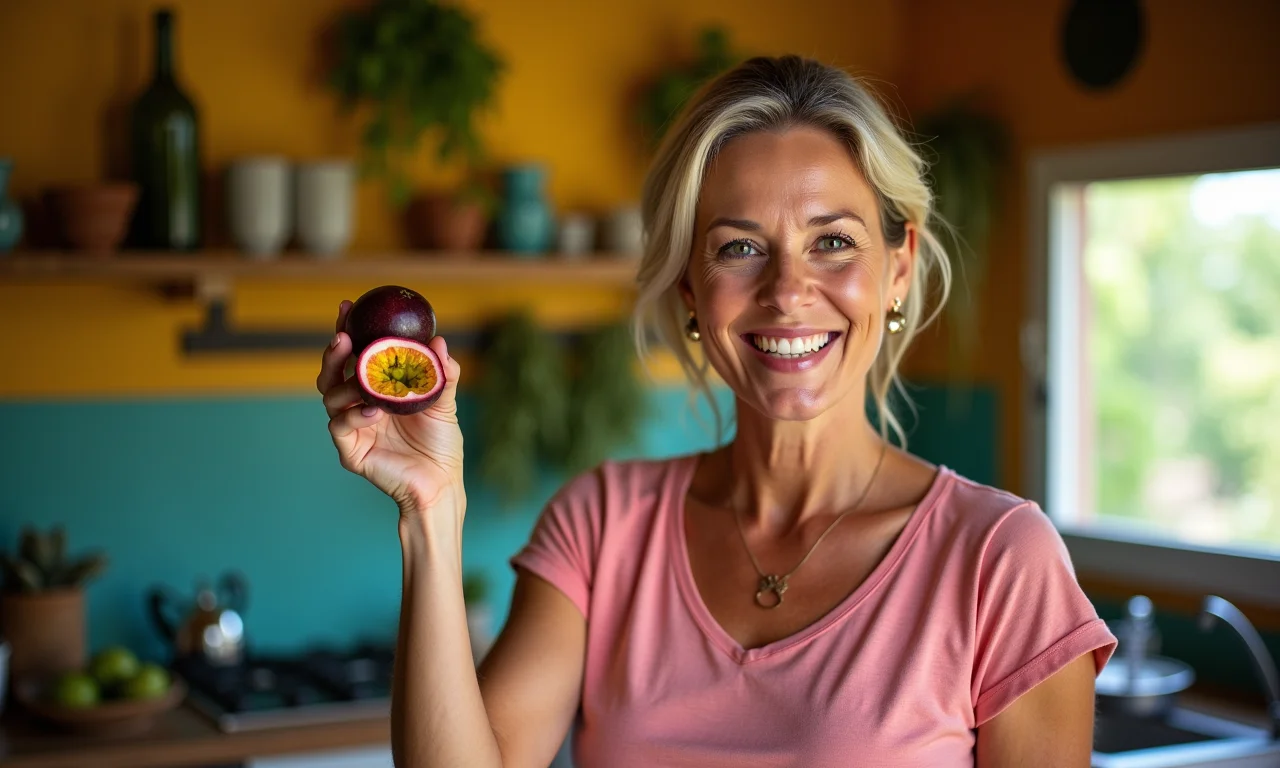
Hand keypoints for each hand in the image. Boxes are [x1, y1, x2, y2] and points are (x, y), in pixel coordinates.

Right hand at [317, 300, 463, 514]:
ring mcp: (352, 428)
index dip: (349, 330)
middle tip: (343, 336)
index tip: (349, 307)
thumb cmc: (441, 444)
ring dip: (345, 382)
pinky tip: (372, 410)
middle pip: (332, 373)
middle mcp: (359, 405)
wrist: (441, 484)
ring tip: (365, 378)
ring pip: (330, 396)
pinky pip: (340, 426)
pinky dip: (353, 415)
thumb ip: (441, 373)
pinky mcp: (351, 451)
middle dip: (334, 352)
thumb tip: (438, 341)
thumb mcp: (444, 403)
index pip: (356, 355)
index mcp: (377, 390)